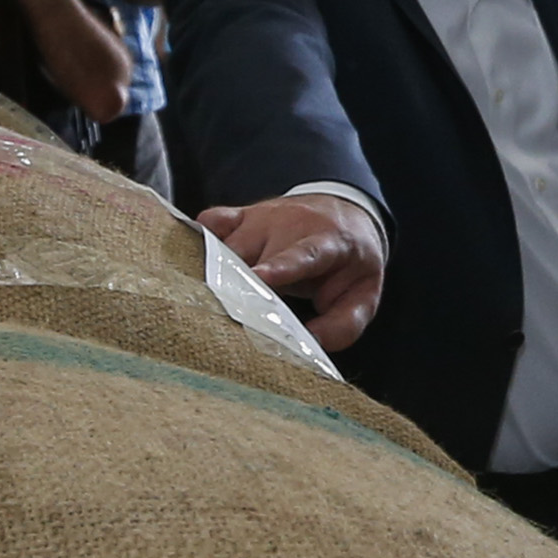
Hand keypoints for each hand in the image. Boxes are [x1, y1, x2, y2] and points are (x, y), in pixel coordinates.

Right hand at [198, 195, 384, 350]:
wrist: (345, 212)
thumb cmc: (351, 262)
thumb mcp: (363, 295)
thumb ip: (342, 326)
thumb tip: (308, 345)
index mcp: (328, 242)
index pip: (302, 254)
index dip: (280, 266)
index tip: (260, 277)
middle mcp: (290, 224)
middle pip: (252, 256)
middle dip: (237, 287)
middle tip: (226, 319)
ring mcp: (262, 217)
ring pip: (226, 245)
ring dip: (216, 274)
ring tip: (207, 301)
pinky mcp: (242, 214)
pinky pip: (211, 222)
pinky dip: (199, 241)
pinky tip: (195, 266)